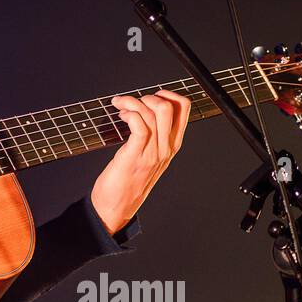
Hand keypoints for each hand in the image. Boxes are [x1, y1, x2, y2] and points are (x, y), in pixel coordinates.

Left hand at [89, 89, 190, 234]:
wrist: (117, 206)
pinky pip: (138, 126)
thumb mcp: (149, 156)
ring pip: (151, 113)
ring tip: (120, 107)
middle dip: (147, 96)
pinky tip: (120, 116)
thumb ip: (154, 135)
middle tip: (131, 103)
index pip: (184, 109)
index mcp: (172, 145)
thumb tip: (146, 111)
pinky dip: (128, 114)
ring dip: (131, 102)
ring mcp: (152, 152)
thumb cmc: (129, 179)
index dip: (168, 94)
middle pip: (169, 107)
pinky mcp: (134, 155)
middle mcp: (166, 148)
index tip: (151, 95)